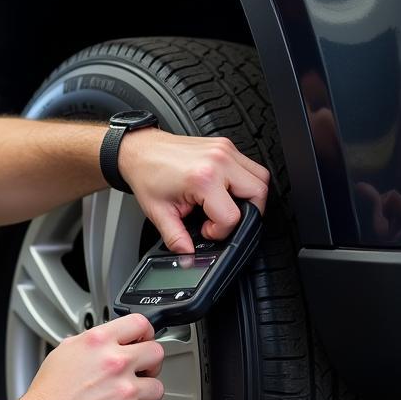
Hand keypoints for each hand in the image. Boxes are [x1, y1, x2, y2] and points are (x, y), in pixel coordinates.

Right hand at [11, 313, 164, 399]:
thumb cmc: (45, 399)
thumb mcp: (61, 355)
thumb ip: (88, 345)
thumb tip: (102, 344)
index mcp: (97, 342)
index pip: (138, 323)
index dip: (144, 333)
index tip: (143, 341)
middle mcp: (115, 363)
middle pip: (156, 353)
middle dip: (149, 364)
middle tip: (139, 373)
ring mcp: (126, 392)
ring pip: (157, 388)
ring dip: (144, 396)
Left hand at [118, 129, 269, 252]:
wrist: (139, 150)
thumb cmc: (146, 174)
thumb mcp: (159, 213)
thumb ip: (176, 238)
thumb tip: (187, 254)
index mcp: (203, 178)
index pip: (233, 216)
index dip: (221, 231)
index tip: (206, 229)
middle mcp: (218, 161)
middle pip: (258, 194)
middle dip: (247, 214)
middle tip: (222, 219)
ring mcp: (224, 150)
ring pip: (261, 178)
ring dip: (249, 197)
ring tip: (224, 205)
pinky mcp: (225, 145)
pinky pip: (250, 166)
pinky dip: (244, 181)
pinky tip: (223, 189)